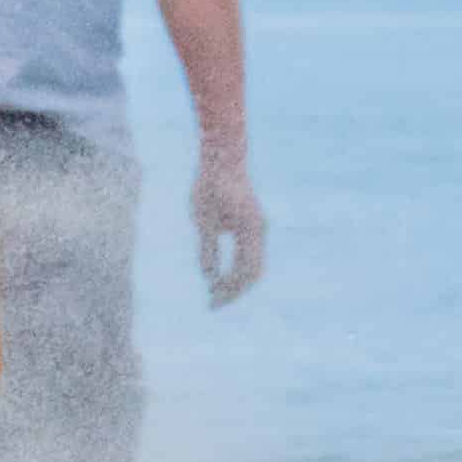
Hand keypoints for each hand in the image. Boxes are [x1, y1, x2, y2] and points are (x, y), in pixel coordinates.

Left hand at [191, 155, 265, 305]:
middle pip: (253, 272)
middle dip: (234, 290)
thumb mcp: (203, 220)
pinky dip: (237, 269)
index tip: (212, 302)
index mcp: (251, 231)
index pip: (244, 272)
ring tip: (214, 293)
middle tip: (212, 304)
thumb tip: (209, 278)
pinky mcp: (252, 224)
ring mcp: (258, 228)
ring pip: (253, 265)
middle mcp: (259, 231)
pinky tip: (220, 277)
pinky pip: (249, 255)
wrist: (222, 157)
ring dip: (236, 281)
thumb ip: (207, 250)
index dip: (230, 290)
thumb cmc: (210, 186)